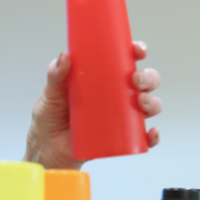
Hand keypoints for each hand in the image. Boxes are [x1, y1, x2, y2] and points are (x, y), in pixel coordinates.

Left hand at [23, 40, 161, 169]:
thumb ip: (56, 75)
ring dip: (152, 102)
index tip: (138, 50)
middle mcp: (117, 94)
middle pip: (144, 81)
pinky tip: (150, 133)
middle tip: (136, 80)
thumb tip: (64, 57)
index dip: (137, 52)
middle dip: (148, 78)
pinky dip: (152, 136)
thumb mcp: (51, 93)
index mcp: (103, 77)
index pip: (126, 60)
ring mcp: (121, 116)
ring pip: (149, 105)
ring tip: (140, 103)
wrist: (46, 148)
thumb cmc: (50, 116)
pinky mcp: (120, 138)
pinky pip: (143, 137)